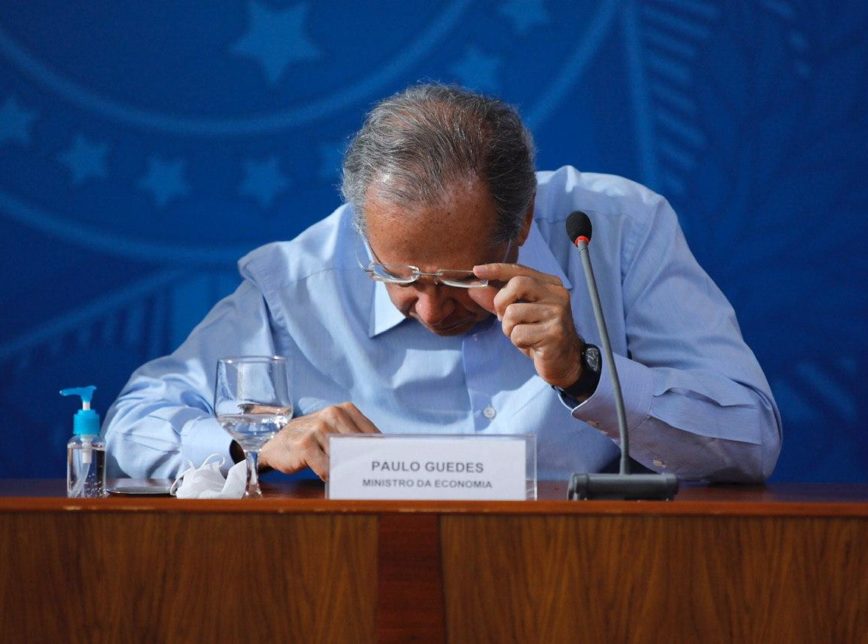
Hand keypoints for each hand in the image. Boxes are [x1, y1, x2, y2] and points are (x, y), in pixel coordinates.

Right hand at [258, 402, 379, 479]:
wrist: (278, 443)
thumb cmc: (314, 440)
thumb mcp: (336, 431)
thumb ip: (357, 438)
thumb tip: (385, 456)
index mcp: (345, 409)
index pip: (373, 435)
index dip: (378, 454)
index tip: (384, 467)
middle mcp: (332, 414)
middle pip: (360, 447)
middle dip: (364, 465)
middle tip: (369, 480)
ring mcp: (318, 428)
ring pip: (344, 458)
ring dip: (346, 472)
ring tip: (347, 480)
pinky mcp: (305, 444)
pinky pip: (326, 468)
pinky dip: (329, 477)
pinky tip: (327, 478)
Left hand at [469, 262, 583, 387]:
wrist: (565, 361)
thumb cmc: (538, 335)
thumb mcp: (518, 315)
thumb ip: (498, 300)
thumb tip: (474, 288)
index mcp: (550, 284)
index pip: (519, 271)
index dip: (496, 269)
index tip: (476, 271)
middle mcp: (557, 294)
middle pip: (517, 284)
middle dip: (500, 302)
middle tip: (503, 318)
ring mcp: (557, 313)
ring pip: (513, 312)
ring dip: (508, 328)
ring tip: (521, 334)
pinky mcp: (554, 333)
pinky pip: (519, 333)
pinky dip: (517, 341)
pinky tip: (530, 344)